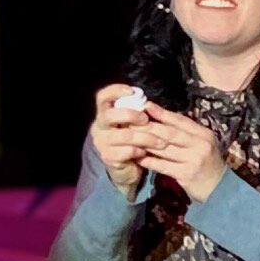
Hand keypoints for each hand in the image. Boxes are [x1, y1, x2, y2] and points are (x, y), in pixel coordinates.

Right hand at [90, 84, 151, 199]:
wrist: (126, 169)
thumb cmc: (131, 142)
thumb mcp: (131, 125)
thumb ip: (135, 113)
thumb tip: (148, 103)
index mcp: (104, 114)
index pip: (102, 96)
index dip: (115, 91)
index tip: (132, 91)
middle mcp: (99, 127)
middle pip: (110, 115)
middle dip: (131, 115)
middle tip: (146, 120)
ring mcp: (102, 143)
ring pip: (124, 135)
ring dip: (145, 138)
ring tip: (160, 141)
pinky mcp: (108, 157)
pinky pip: (127, 151)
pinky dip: (140, 151)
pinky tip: (146, 153)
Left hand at [136, 103, 225, 203]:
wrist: (220, 189)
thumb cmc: (207, 164)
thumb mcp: (202, 144)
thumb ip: (186, 133)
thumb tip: (163, 118)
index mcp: (203, 134)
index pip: (180, 120)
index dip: (162, 113)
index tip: (146, 105)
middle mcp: (199, 145)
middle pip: (170, 133)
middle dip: (149, 126)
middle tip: (131, 121)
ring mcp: (193, 160)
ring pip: (164, 149)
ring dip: (145, 143)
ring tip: (130, 138)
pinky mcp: (186, 175)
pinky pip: (163, 166)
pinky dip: (150, 161)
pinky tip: (138, 158)